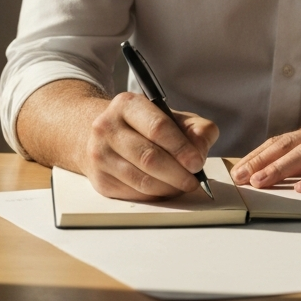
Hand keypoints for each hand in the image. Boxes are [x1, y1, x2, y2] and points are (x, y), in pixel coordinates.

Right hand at [80, 92, 218, 200]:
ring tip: (182, 185)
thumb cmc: (144, 125)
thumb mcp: (173, 117)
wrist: (106, 135)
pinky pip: (134, 194)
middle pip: (149, 157)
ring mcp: (100, 154)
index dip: (181, 148)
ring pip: (141, 180)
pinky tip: (165, 188)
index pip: (157, 128)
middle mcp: (107, 127)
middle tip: (193, 180)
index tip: (197, 163)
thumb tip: (201, 149)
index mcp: (127, 104)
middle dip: (177, 173)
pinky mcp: (100, 180)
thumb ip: (196, 128)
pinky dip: (155, 195)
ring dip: (168, 187)